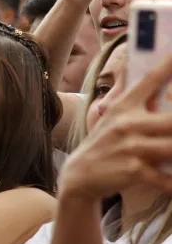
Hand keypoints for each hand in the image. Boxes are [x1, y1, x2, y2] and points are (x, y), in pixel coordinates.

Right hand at [60, 54, 171, 200]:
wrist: (80, 175)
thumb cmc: (105, 142)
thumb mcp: (113, 116)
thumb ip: (133, 95)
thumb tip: (138, 69)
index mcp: (125, 106)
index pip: (150, 80)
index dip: (169, 65)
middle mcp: (127, 124)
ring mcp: (131, 148)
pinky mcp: (133, 170)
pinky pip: (165, 178)